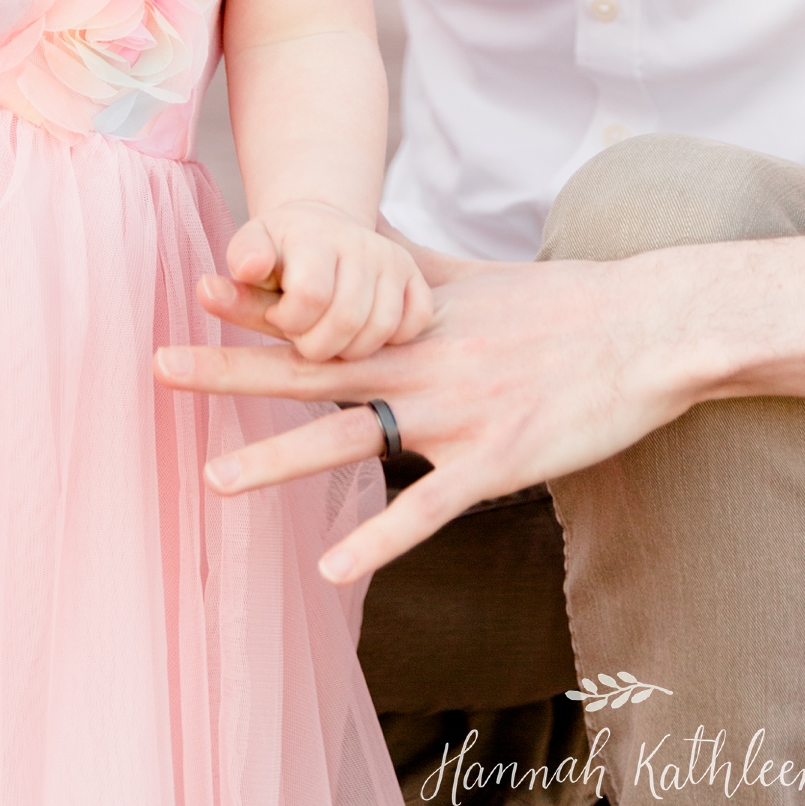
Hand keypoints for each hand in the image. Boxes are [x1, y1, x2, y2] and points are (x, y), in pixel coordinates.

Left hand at [155, 246, 700, 585]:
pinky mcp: (494, 463)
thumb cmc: (562, 305)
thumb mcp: (477, 275)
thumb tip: (371, 238)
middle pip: (309, 369)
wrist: (644, 331)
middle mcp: (420, 362)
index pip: (321, 310)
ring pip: (349, 440)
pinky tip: (329, 568)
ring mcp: (453, 414)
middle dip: (233, 370)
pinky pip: (425, 508)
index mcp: (414, 320)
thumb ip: (415, 265)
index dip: (259, 304)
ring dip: (277, 460)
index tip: (196, 290)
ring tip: (213, 481)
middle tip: (160, 368)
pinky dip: (377, 537)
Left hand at [224, 199, 432, 359]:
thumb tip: (208, 288)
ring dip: (349, 350)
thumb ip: (238, 271)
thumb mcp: (251, 250)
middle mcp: (361, 245)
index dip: (291, 322)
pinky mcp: (417, 279)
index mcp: (315, 235)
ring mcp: (393, 261)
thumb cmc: (276, 249)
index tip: (280, 319)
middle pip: (346, 321)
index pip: (310, 296)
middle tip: (303, 336)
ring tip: (327, 336)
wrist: (319, 222)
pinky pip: (411, 327)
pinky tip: (362, 332)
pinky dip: (387, 340)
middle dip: (317, 344)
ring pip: (380, 332)